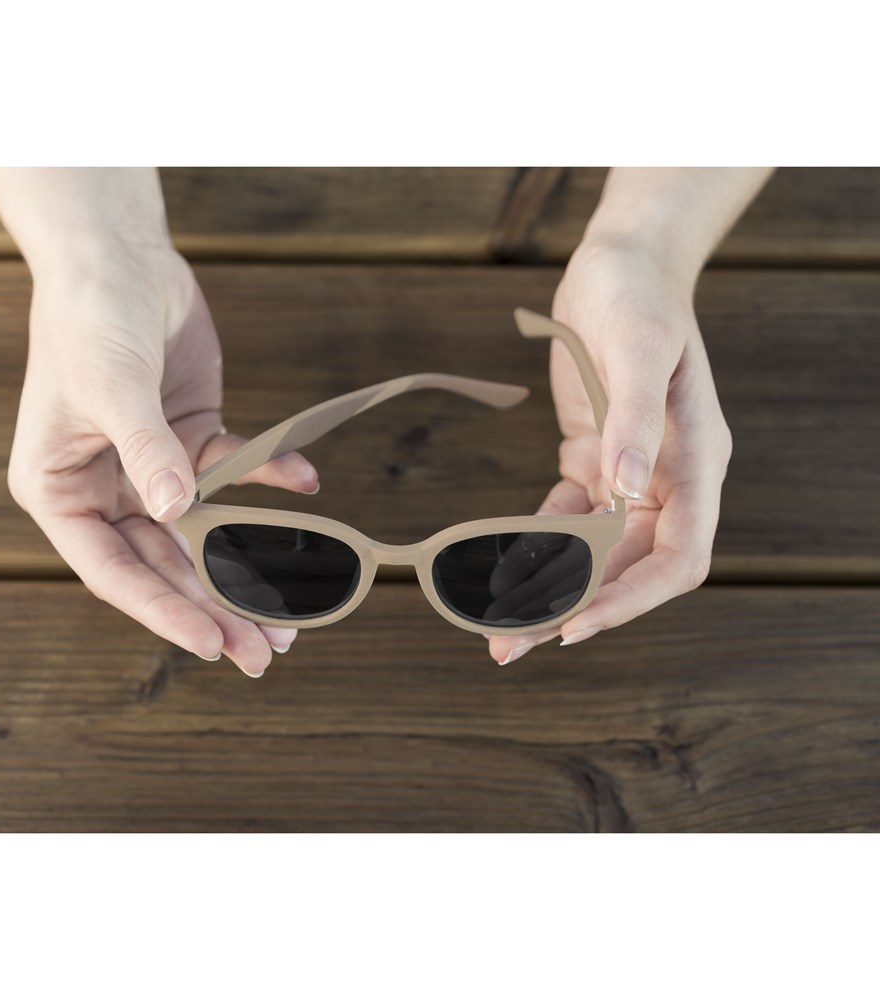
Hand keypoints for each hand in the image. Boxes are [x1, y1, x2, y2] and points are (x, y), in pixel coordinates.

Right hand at [7, 243, 318, 676]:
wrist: (121, 256)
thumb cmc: (90, 316)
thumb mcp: (110, 386)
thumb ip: (147, 450)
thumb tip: (175, 512)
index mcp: (60, 490)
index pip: (112, 570)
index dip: (162, 610)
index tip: (210, 642)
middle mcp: (106, 488)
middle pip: (165, 564)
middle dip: (214, 607)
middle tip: (262, 653)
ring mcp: (154, 466)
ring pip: (206, 533)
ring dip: (247, 566)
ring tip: (291, 616)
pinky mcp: (194, 438)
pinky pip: (236, 472)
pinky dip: (271, 479)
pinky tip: (306, 483)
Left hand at [489, 237, 732, 664]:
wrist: (620, 266)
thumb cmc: (638, 298)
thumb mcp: (639, 350)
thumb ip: (635, 422)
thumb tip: (626, 491)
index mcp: (696, 463)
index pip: (678, 557)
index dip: (631, 599)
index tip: (576, 625)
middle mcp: (667, 480)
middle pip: (625, 569)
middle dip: (571, 609)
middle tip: (510, 646)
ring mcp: (628, 475)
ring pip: (590, 553)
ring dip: (546, 589)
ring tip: (496, 625)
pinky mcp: (591, 461)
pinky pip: (565, 519)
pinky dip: (533, 546)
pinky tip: (497, 569)